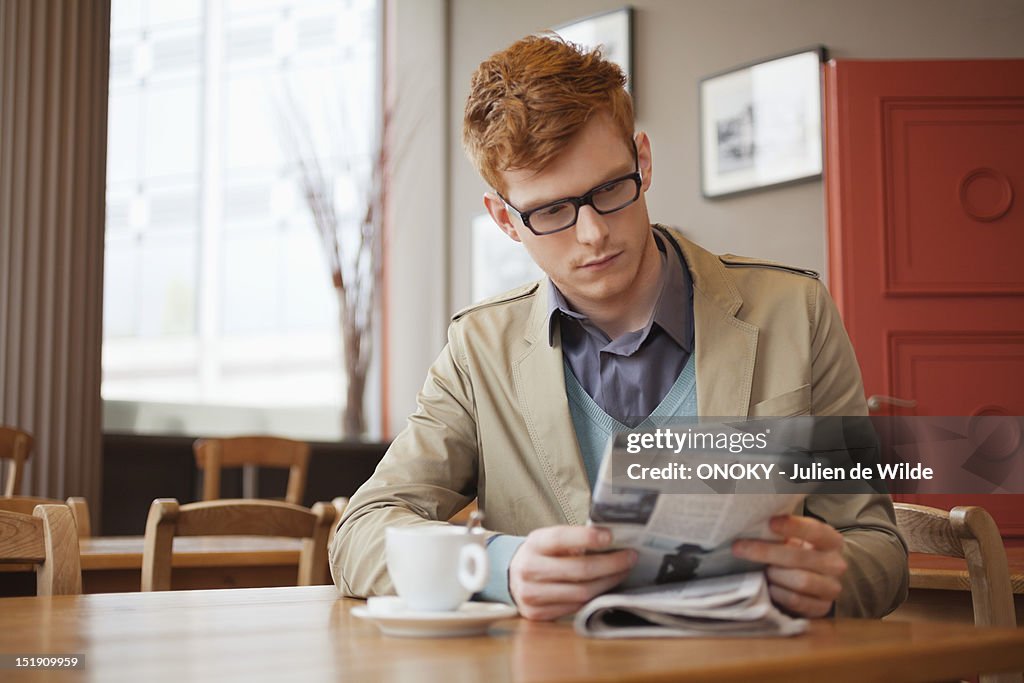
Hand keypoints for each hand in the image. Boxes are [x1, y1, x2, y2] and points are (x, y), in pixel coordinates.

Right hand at [509, 525, 636, 620]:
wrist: (510, 576)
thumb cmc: (540, 554)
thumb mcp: (549, 539)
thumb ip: (573, 539)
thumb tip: (610, 541)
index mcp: (534, 544)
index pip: (561, 538)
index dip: (587, 537)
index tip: (611, 536)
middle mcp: (529, 570)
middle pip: (579, 570)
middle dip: (611, 564)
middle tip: (630, 557)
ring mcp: (532, 595)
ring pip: (581, 593)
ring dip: (608, 583)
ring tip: (623, 572)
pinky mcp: (538, 614)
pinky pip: (576, 607)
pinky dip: (595, 597)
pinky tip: (606, 588)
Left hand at [732, 515, 847, 617]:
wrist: (815, 581)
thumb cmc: (798, 554)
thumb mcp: (796, 540)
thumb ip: (782, 534)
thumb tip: (755, 528)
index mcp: (831, 541)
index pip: (815, 531)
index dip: (793, 526)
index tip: (770, 523)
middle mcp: (836, 564)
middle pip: (799, 558)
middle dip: (766, 552)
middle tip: (740, 548)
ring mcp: (831, 588)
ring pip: (800, 581)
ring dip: (774, 575)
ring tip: (761, 571)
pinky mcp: (822, 608)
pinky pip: (796, 601)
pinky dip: (779, 594)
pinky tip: (768, 588)